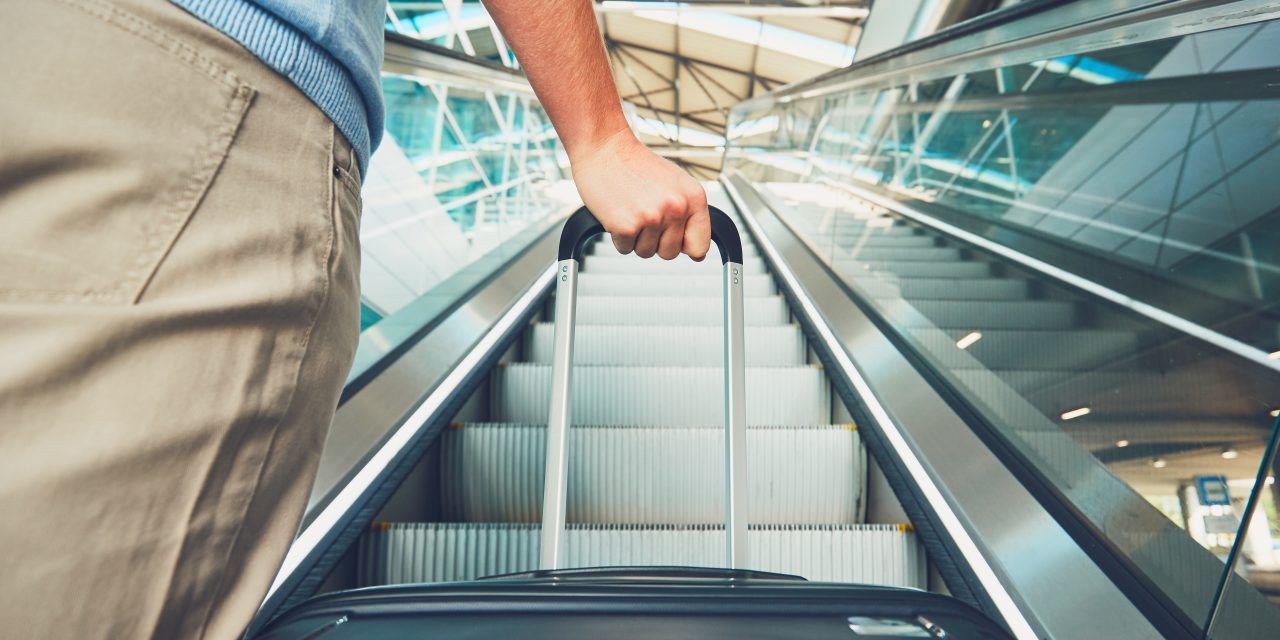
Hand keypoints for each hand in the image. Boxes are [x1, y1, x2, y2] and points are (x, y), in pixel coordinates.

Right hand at [569, 130, 710, 260]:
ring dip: (635, 237)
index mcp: (694, 197)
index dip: (684, 244)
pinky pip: (625, 249)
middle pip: (671, 253)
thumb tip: (699, 253)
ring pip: (646, 252)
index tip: (673, 236)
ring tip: (631, 209)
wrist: (604, 147)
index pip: (701, 245)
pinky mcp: (627, 226)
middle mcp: (676, 207)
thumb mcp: (675, 184)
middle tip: (644, 213)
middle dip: (655, 240)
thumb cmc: (635, 164)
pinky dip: (618, 236)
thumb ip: (689, 215)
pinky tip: (618, 212)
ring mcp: (652, 218)